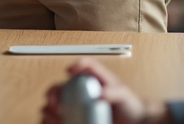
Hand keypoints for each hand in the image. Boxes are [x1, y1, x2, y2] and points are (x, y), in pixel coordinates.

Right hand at [40, 58, 171, 123]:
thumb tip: (101, 94)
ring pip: (56, 105)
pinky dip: (51, 120)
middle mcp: (82, 91)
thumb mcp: (124, 96)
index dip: (76, 66)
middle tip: (55, 100)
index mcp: (94, 79)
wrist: (134, 123)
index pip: (84, 67)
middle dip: (54, 92)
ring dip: (49, 109)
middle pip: (62, 86)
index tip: (70, 71)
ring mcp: (77, 106)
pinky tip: (50, 122)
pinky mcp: (75, 119)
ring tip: (51, 114)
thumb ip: (114, 92)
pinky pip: (59, 119)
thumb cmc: (130, 106)